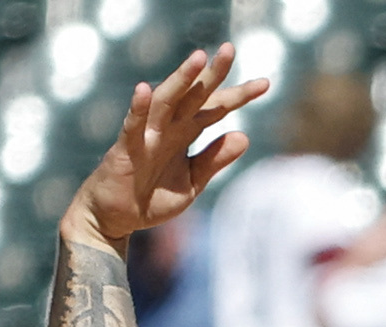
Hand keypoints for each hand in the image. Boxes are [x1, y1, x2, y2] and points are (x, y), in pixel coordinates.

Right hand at [74, 44, 266, 247]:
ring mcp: (147, 135)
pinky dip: (138, 108)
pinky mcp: (127, 148)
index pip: (215, 107)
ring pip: (165, 101)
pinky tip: (145, 89)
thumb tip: (244, 136)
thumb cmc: (153, 196)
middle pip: (193, 95)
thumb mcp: (193, 182)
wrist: (119, 217)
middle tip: (230, 49)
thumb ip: (214, 160)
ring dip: (180, 80)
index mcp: (185, 132)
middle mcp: (168, 127)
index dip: (238, 95)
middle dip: (211, 74)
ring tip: (197, 59)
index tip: (265, 83)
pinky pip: (132, 125)